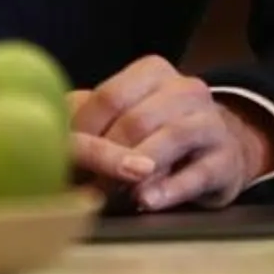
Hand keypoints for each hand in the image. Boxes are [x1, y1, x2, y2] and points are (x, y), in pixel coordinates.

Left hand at [67, 55, 273, 212]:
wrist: (219, 149)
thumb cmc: (155, 134)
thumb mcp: (123, 116)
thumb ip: (88, 118)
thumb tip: (46, 133)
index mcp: (153, 71)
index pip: (109, 96)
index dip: (83, 131)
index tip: (64, 160)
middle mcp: (187, 89)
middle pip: (137, 119)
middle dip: (108, 156)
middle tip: (85, 187)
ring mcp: (212, 121)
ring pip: (172, 138)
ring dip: (137, 169)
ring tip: (114, 194)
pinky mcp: (227, 159)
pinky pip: (199, 173)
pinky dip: (170, 190)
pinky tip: (147, 202)